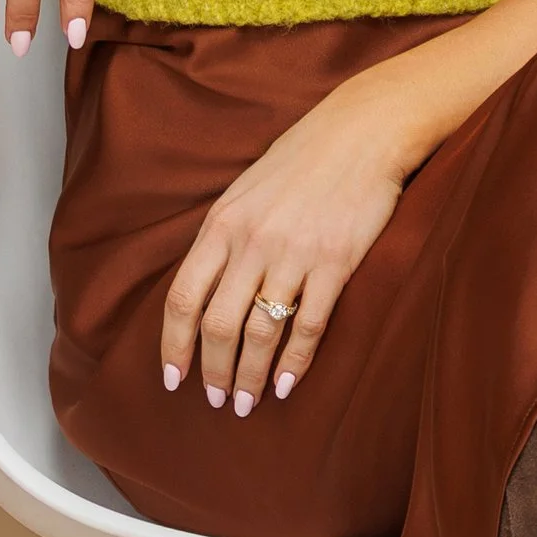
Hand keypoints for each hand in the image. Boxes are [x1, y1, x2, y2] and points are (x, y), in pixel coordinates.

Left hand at [160, 74, 418, 416]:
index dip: (173, 346)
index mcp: (221, 225)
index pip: (183, 298)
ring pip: (261, 332)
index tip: (173, 379)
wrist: (362, 133)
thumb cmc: (301, 162)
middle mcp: (251, 242)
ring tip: (248, 404)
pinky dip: (294, 363)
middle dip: (213, 373)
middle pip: (218, 326)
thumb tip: (203, 290)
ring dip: (250, 377)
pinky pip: (308, 326)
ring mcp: (294, 254)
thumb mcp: (244, 192)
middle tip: (216, 403)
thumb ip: (222, 239)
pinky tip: (286, 385)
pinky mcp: (335, 263)